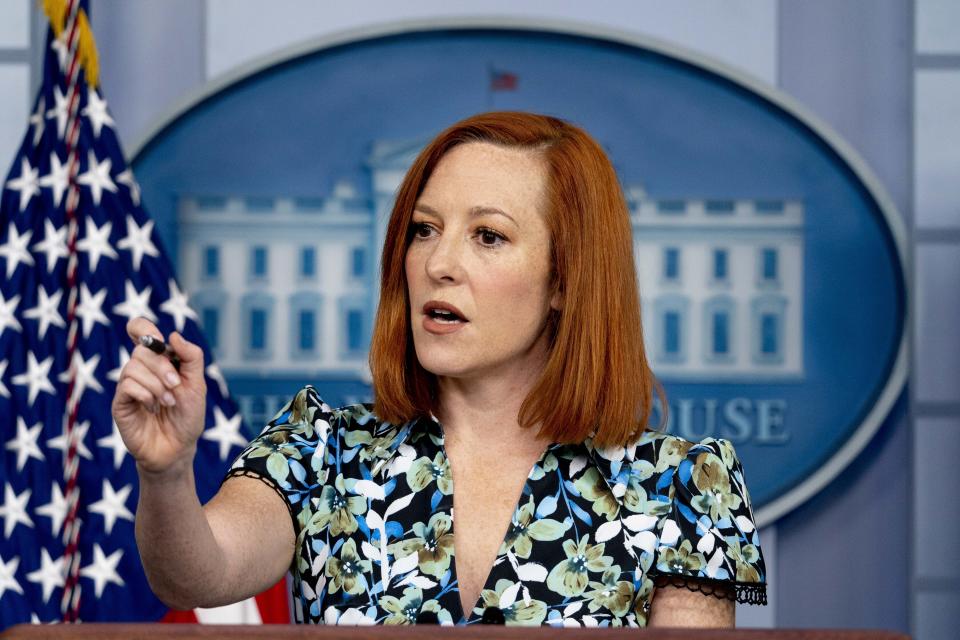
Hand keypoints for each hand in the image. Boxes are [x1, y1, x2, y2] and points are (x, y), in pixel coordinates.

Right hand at [111, 317, 206, 474]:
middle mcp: (140, 370)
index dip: (143, 328)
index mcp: (158, 361)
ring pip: (133, 367)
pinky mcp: (120, 403)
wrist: (179, 448)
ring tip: (168, 402)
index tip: (157, 340)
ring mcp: (128, 386)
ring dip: (156, 384)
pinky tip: (153, 408)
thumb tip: (172, 335)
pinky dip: (145, 394)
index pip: (140, 331)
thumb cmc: (187, 417)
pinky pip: (126, 385)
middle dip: (163, 367)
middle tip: (176, 386)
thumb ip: (191, 357)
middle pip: (142, 350)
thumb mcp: (197, 384)